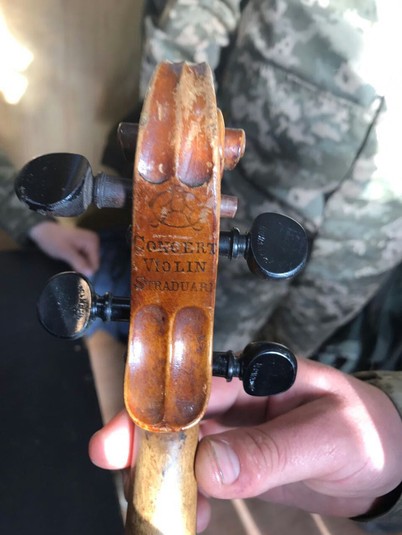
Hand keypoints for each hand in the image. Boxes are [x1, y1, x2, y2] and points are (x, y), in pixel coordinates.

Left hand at [29, 221, 99, 276]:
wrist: (43, 230)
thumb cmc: (53, 240)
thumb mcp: (66, 252)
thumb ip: (79, 263)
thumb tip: (91, 274)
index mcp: (92, 242)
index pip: (95, 264)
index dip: (85, 270)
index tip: (74, 271)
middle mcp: (94, 241)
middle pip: (93, 263)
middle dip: (83, 267)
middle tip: (69, 265)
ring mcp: (89, 243)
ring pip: (88, 262)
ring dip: (79, 264)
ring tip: (68, 261)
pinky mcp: (85, 245)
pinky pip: (85, 258)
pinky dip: (78, 261)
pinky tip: (70, 259)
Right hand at [89, 358, 401, 529]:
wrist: (389, 461)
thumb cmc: (367, 431)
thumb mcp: (327, 438)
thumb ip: (270, 451)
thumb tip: (210, 467)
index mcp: (256, 376)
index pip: (194, 385)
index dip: (153, 407)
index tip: (120, 437)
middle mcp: (239, 401)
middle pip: (177, 416)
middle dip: (143, 441)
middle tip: (114, 467)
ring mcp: (237, 434)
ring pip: (184, 450)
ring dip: (163, 476)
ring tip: (154, 506)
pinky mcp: (241, 462)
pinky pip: (203, 478)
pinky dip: (189, 497)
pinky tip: (187, 516)